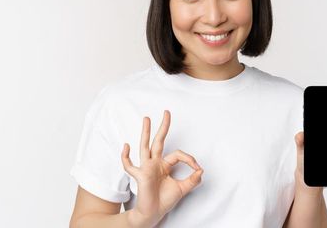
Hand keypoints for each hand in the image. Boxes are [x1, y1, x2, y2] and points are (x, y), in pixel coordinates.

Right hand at [121, 110, 203, 227]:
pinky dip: (125, 157)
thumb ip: (193, 180)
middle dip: (163, 127)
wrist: (154, 213)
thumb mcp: (183, 188)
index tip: (197, 168)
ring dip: (146, 133)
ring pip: (145, 147)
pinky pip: (129, 166)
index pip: (177, 154)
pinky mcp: (140, 176)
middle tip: (167, 112)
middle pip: (159, 141)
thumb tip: (201, 170)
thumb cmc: (164, 201)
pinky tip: (126, 146)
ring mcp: (146, 168)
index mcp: (164, 165)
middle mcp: (154, 164)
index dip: (189, 159)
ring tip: (147, 119)